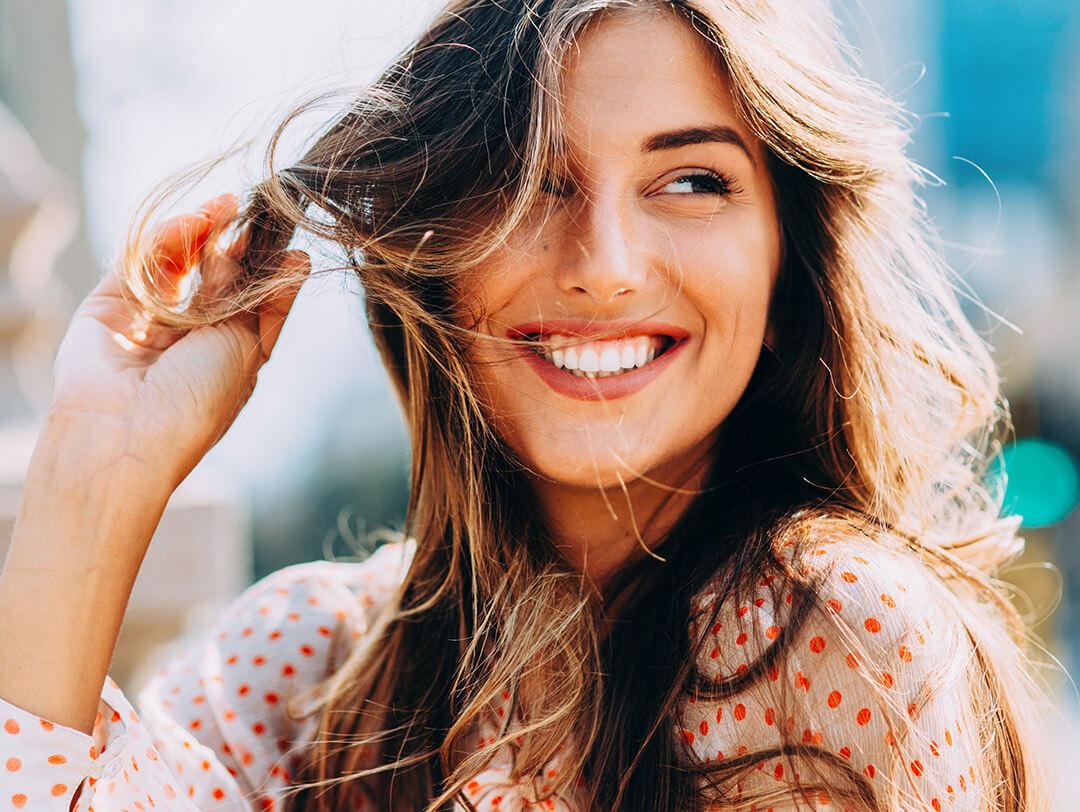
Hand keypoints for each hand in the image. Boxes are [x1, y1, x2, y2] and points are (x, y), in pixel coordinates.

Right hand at [47, 193, 308, 488]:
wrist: (126, 433)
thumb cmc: (199, 399)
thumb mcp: (243, 343)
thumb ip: (248, 293)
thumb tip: (276, 252)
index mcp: (231, 360)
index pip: (258, 309)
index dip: (275, 278)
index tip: (295, 248)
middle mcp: (191, 342)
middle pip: (218, 282)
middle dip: (237, 247)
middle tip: (256, 213)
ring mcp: (150, 324)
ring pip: (179, 267)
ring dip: (202, 234)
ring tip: (225, 206)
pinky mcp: (109, 308)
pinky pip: (140, 264)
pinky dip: (167, 241)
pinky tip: (191, 224)